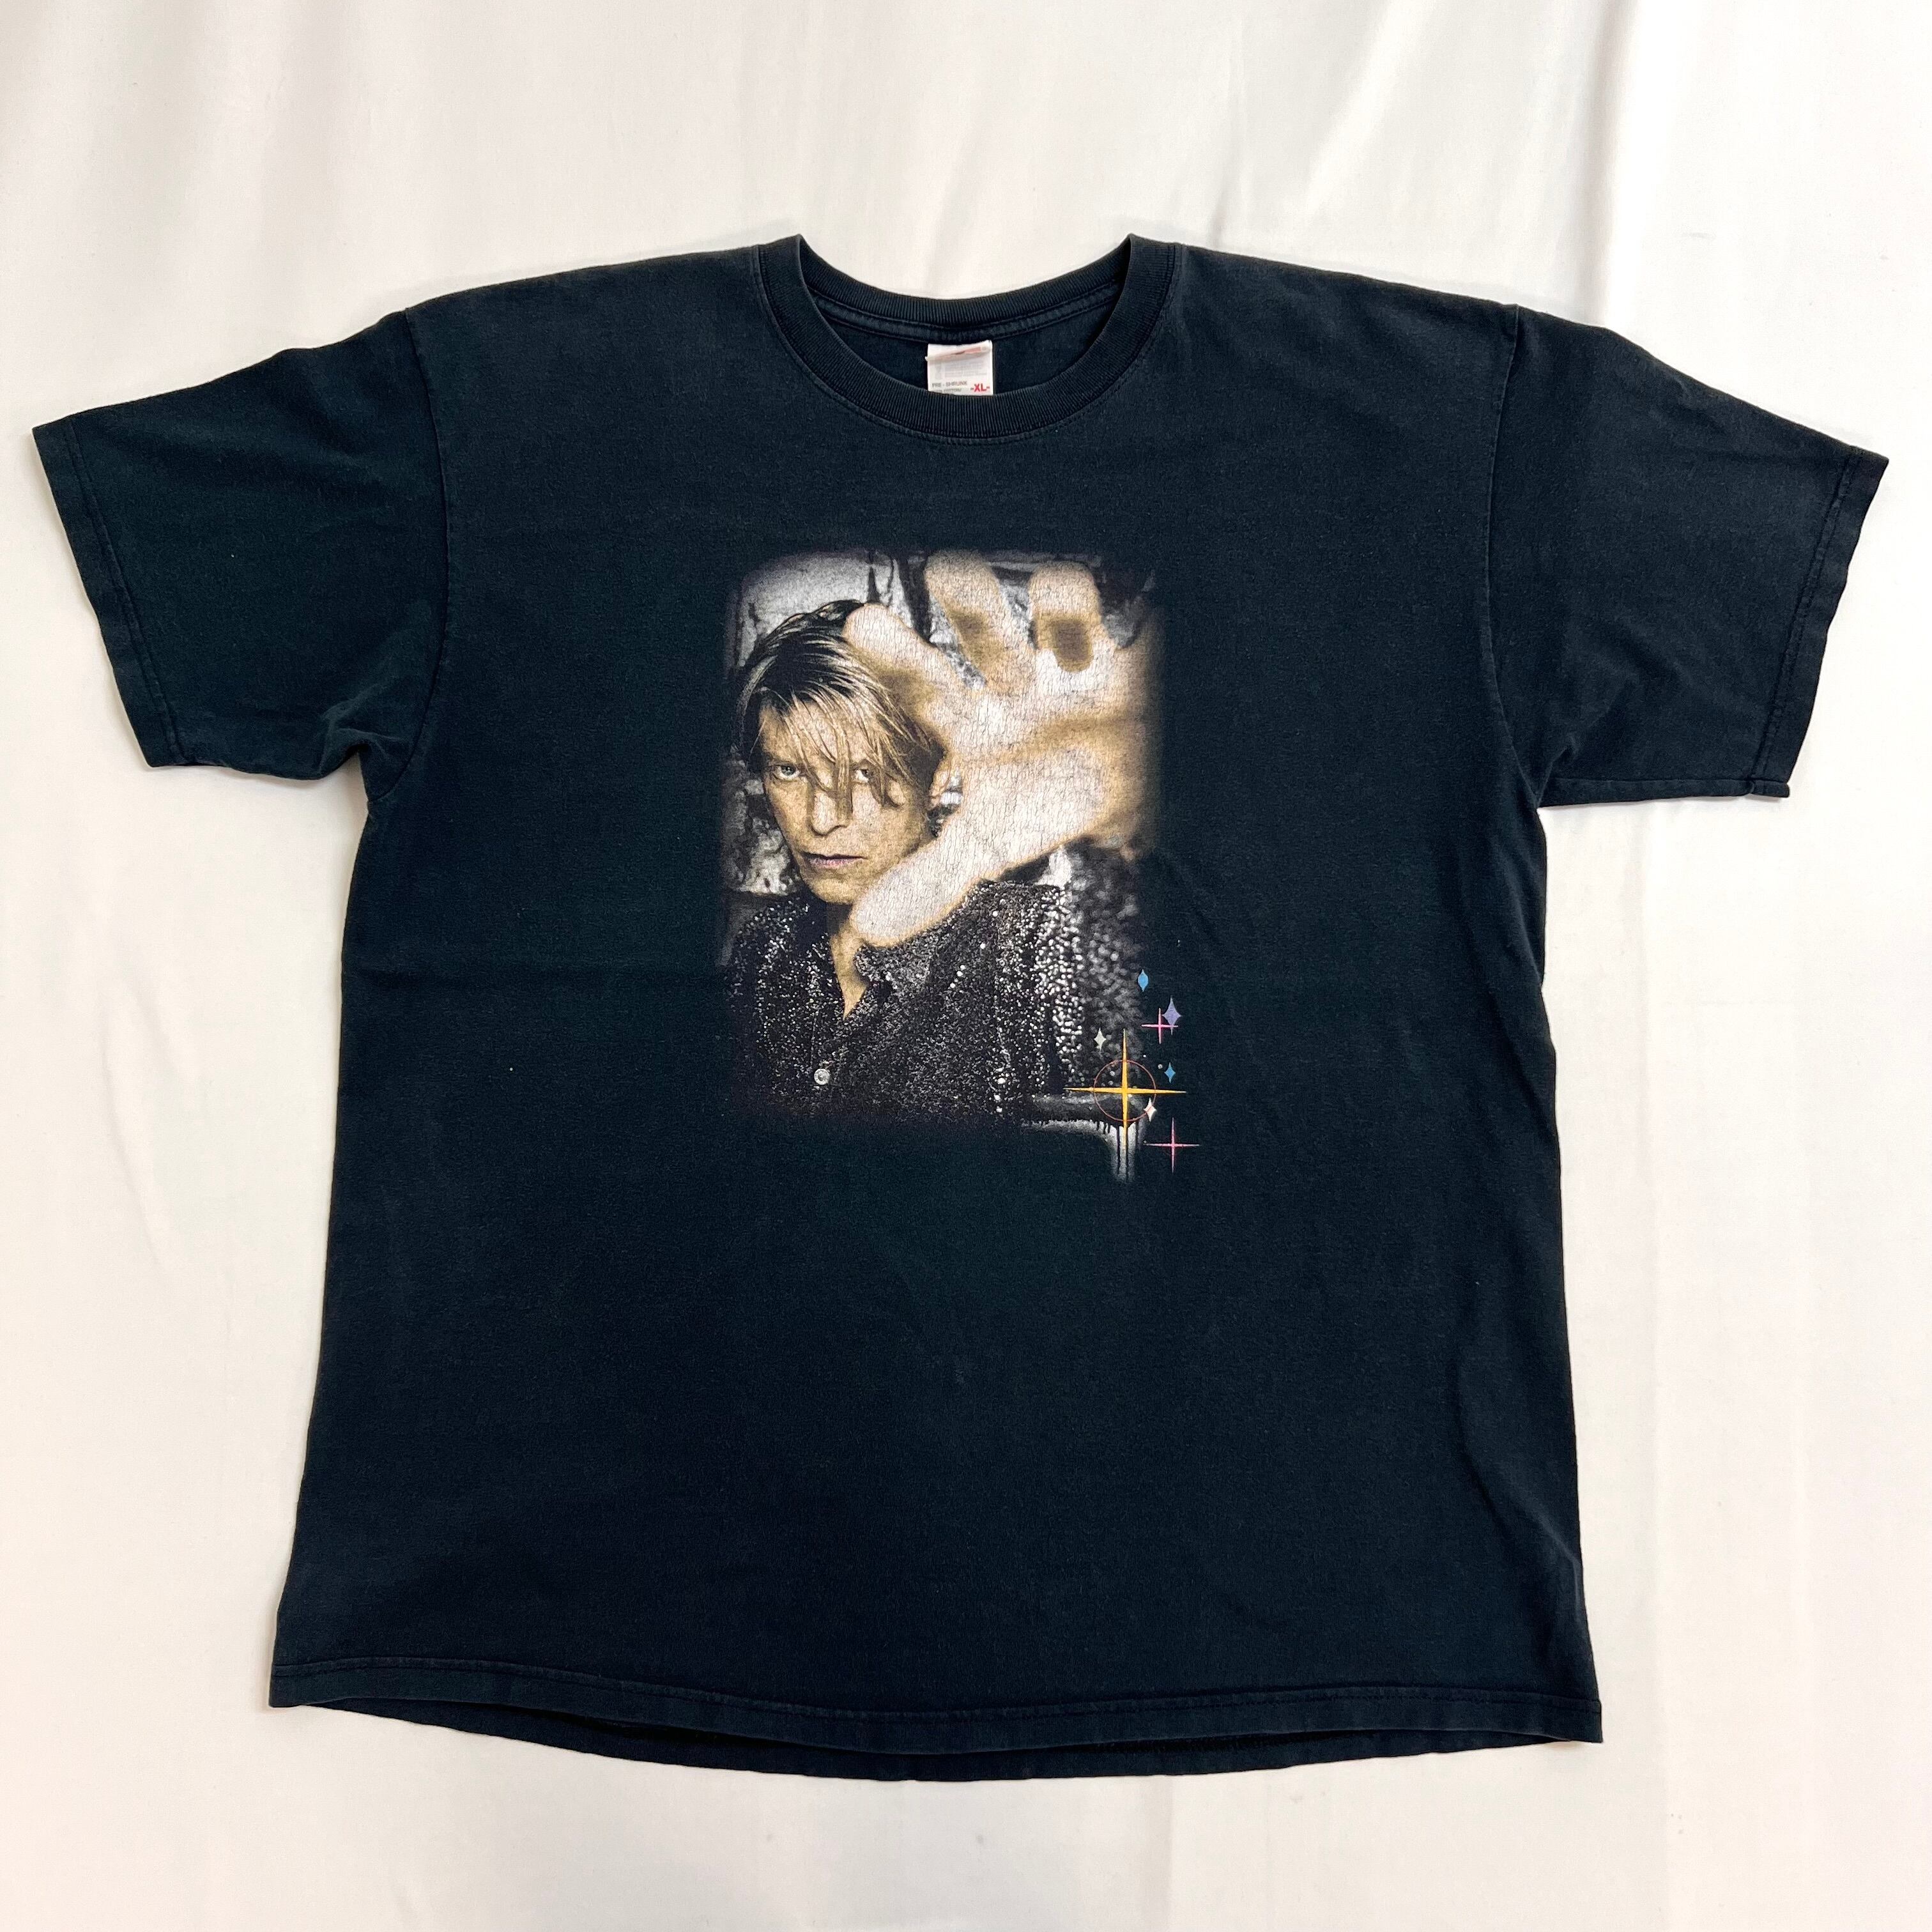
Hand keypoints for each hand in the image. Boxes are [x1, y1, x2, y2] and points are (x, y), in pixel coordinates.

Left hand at [841, 552, 1154, 946]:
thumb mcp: (990, 844)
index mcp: (972, 720)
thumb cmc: (1044, 802)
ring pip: (1061, 616)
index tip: (862, 627)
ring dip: (1060, 601)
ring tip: (1057, 588)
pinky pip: (1130, 628)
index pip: (924, 685)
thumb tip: (868, 928)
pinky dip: (1134, 623)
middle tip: (950, 571)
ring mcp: (1072, 666)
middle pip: (986, 636)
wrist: (1124, 797)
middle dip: (972, 606)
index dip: (897, 657)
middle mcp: (1015, 682)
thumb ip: (933, 879)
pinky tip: (1131, 623)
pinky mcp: (1131, 662)